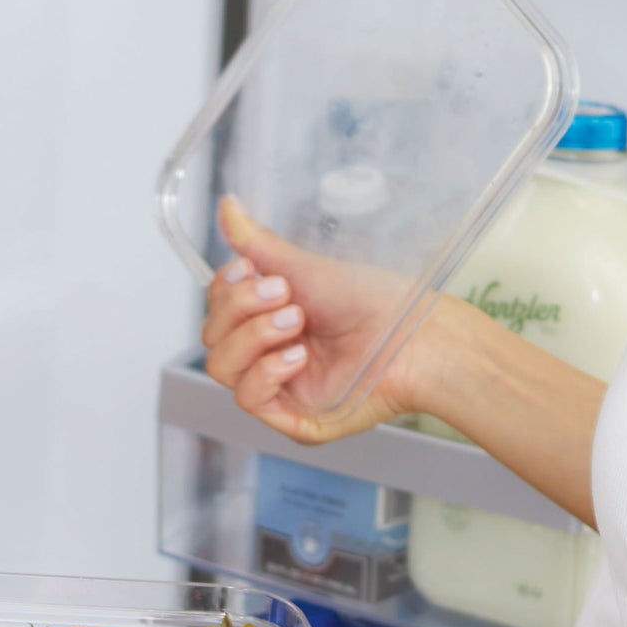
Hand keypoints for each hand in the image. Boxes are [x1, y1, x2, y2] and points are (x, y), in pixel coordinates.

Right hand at [203, 196, 449, 443]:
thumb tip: (226, 205)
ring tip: (296, 321)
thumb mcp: (306, 268)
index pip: (216, 311)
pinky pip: (248, 398)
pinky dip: (266, 371)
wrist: (414, 337)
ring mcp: (280, 391)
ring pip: (222, 368)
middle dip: (241, 309)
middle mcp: (269, 357)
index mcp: (269, 323)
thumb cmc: (375, 304)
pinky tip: (297, 356)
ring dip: (253, 337)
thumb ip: (258, 244)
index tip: (251, 269)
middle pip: (212, 339)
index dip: (225, 290)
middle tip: (285, 296)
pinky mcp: (294, 421)